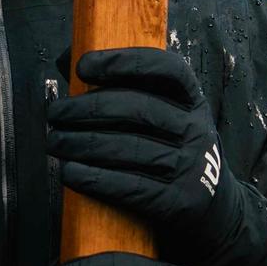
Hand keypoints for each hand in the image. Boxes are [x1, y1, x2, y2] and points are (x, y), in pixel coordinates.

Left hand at [49, 48, 252, 265]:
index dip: (123, 62)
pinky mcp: (178, 201)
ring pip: (129, 148)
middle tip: (54, 113)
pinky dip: (95, 180)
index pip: (165, 69)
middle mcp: (195, 128)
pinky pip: (131, 187)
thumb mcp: (163, 114)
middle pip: (138, 108)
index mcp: (191, 99)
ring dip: (82, 144)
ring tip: (54, 142)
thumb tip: (69, 57)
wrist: (212, 209)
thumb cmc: (170, 149)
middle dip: (87, 108)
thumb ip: (119, 85)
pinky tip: (70, 173)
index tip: (84, 66)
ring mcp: (190, 166)